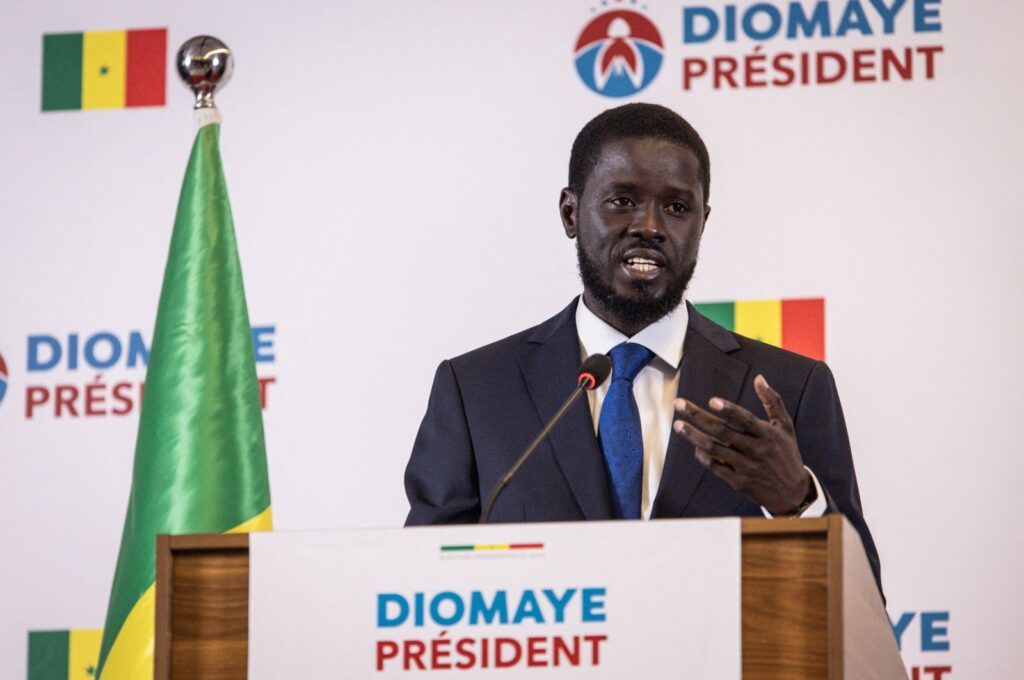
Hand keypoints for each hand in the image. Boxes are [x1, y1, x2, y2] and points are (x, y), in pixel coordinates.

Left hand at [672, 374, 810, 515]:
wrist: (793, 493)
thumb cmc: (786, 453)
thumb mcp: (785, 426)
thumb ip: (772, 400)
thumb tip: (759, 378)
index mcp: (766, 434)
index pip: (745, 419)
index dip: (729, 410)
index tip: (711, 401)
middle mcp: (755, 449)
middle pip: (722, 431)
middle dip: (698, 416)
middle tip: (679, 404)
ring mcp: (746, 467)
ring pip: (714, 449)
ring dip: (694, 436)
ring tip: (678, 425)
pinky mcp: (739, 482)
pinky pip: (716, 468)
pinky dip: (703, 457)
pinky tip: (695, 446)